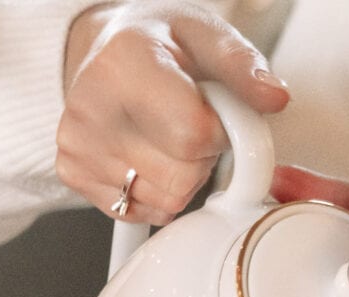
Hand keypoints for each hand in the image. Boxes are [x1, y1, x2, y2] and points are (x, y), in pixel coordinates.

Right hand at [58, 2, 289, 226]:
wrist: (103, 49)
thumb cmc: (155, 41)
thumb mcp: (204, 33)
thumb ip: (243, 66)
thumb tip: (274, 97)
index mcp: (123, 64)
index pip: (193, 136)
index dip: (220, 134)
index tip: (216, 113)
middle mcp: (91, 107)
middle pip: (182, 176)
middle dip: (202, 158)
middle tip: (187, 121)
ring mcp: (78, 146)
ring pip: (167, 200)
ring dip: (182, 177)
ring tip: (165, 135)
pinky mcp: (74, 174)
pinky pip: (144, 212)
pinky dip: (156, 192)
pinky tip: (146, 154)